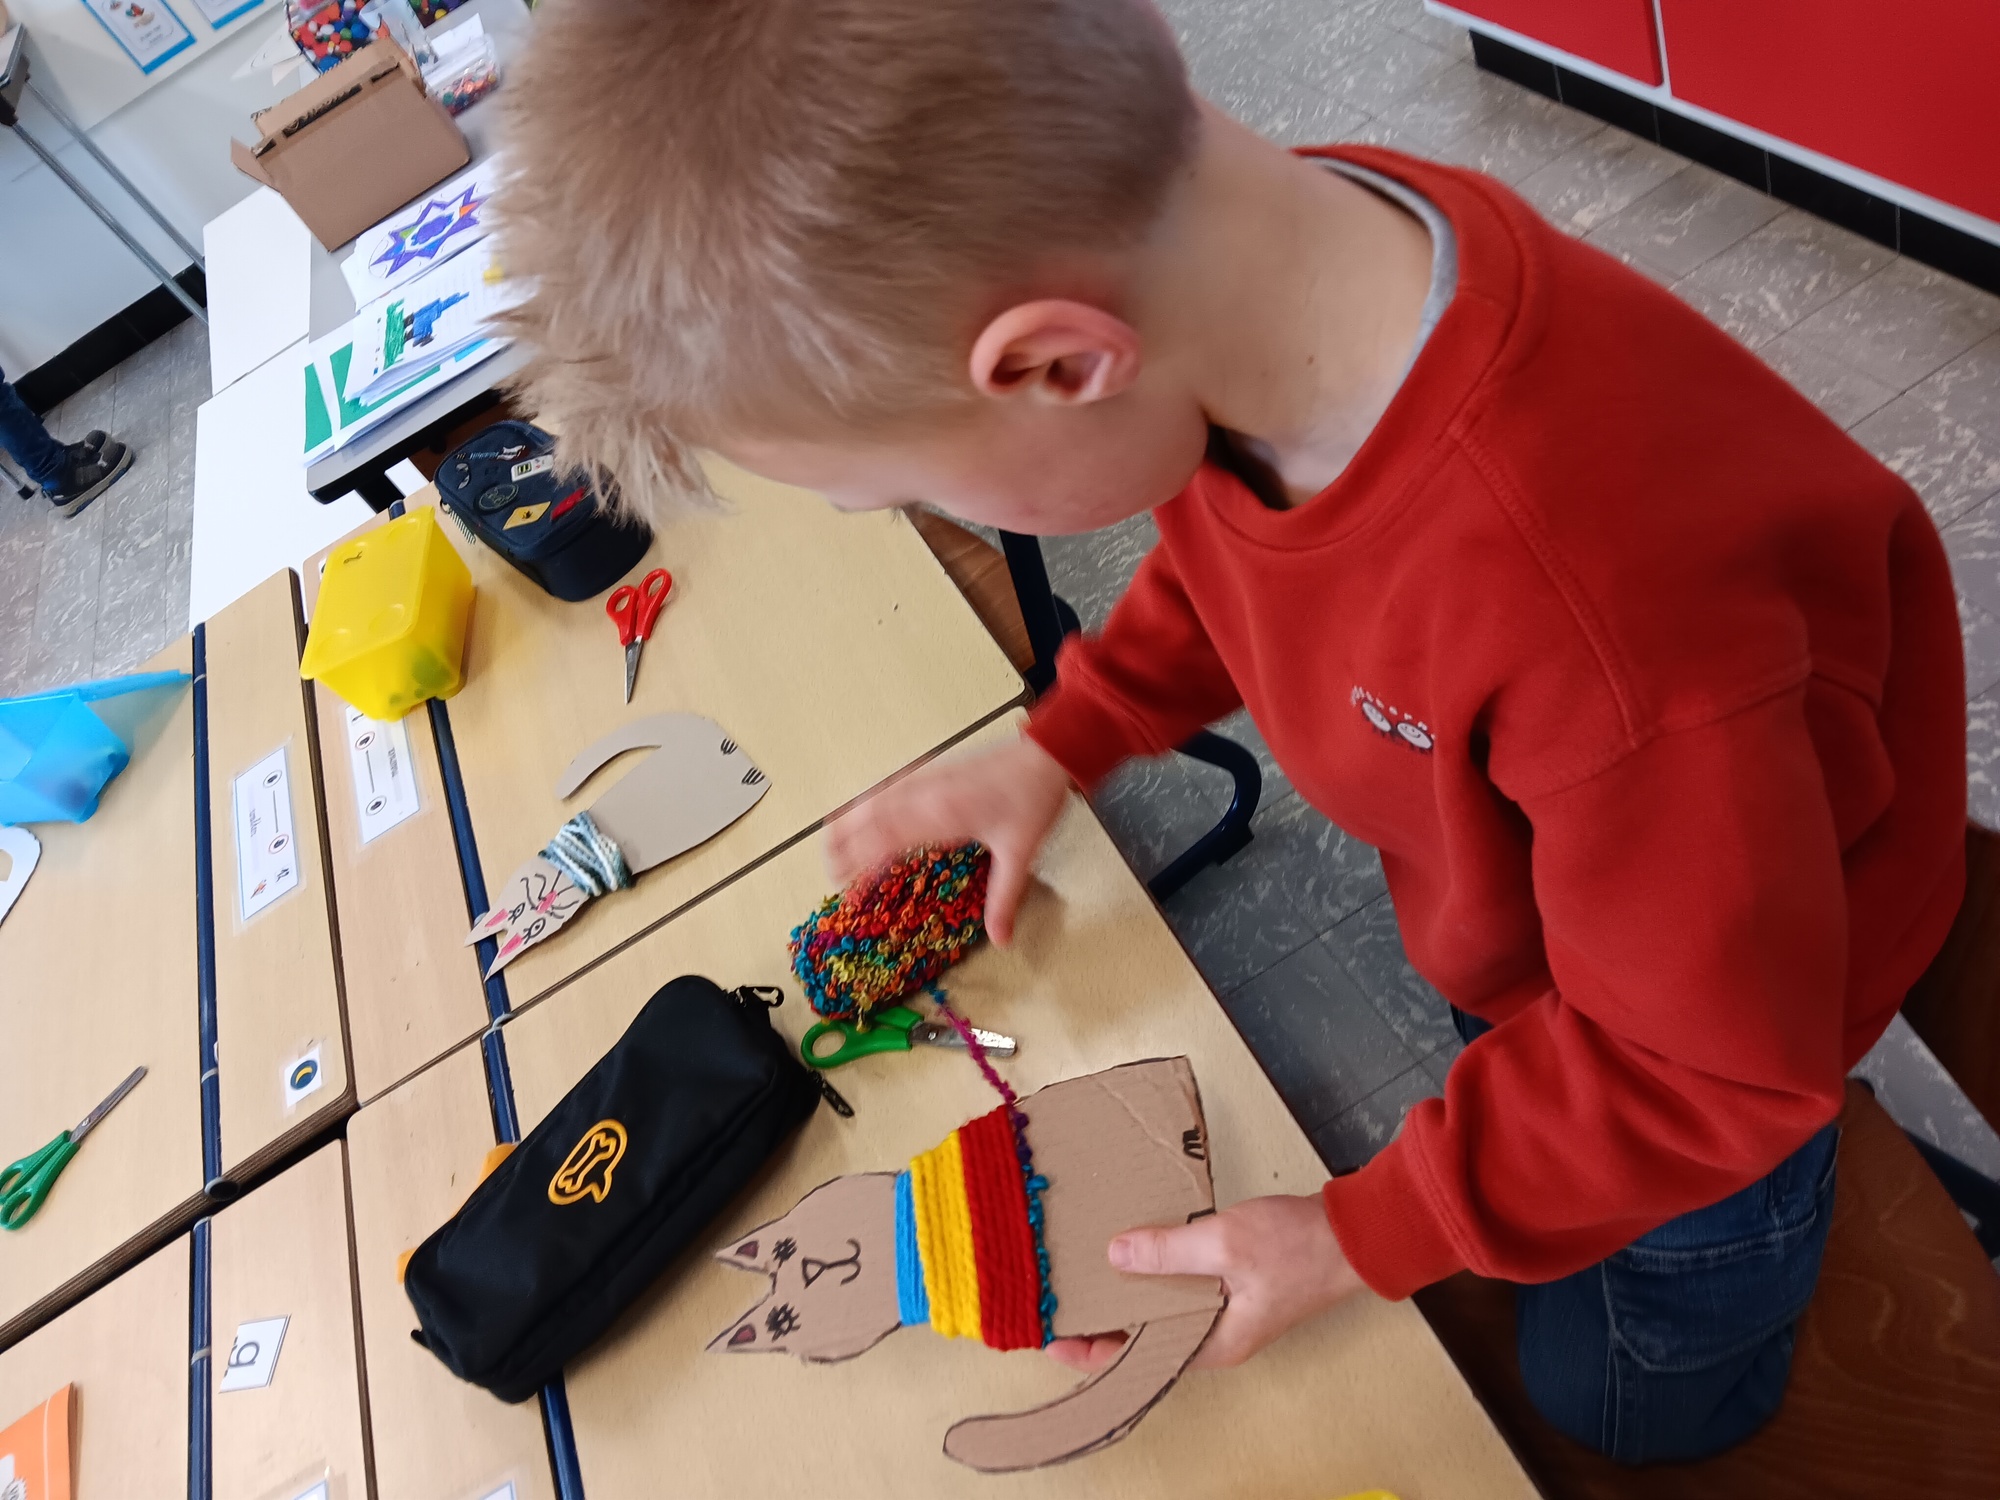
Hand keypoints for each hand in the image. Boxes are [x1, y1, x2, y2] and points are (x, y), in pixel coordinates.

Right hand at [823, 735, 1071, 945]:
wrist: (1045, 755)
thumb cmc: (1032, 801)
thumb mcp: (1020, 854)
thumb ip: (1005, 899)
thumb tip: (1001, 939)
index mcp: (941, 816)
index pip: (886, 841)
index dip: (860, 863)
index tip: (844, 883)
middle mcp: (926, 795)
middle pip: (870, 818)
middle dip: (845, 842)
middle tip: (828, 868)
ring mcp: (928, 779)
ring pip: (876, 798)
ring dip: (851, 818)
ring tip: (831, 838)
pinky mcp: (935, 770)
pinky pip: (891, 785)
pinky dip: (870, 797)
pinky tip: (864, 805)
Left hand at [1046, 1195, 1363, 1372]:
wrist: (1355, 1234)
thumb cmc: (1297, 1246)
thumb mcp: (1223, 1245)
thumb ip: (1168, 1252)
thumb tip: (1115, 1256)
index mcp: (1213, 1345)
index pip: (1138, 1361)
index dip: (1092, 1351)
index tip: (1053, 1334)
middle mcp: (1217, 1338)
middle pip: (1146, 1341)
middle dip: (1103, 1326)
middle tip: (1060, 1303)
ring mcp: (1228, 1314)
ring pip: (1164, 1316)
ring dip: (1128, 1300)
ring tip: (1087, 1281)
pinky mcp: (1236, 1288)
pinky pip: (1183, 1293)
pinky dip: (1156, 1278)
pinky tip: (1137, 1255)